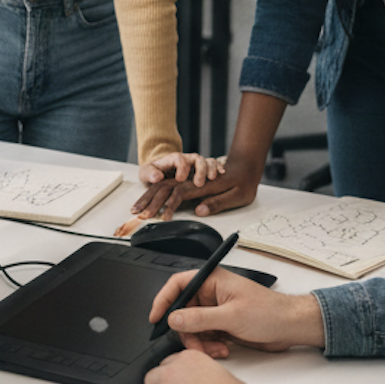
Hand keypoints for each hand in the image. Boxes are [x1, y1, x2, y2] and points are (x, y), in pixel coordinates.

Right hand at [133, 151, 261, 219]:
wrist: (247, 165)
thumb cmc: (243, 182)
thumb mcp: (236, 196)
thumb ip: (217, 202)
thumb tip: (199, 210)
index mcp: (202, 184)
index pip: (178, 194)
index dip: (167, 206)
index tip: (159, 218)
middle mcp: (192, 180)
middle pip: (165, 188)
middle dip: (149, 200)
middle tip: (137, 213)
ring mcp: (190, 179)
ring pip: (163, 186)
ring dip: (149, 196)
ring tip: (137, 207)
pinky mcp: (190, 181)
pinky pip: (169, 186)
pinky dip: (157, 192)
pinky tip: (149, 200)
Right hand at [148, 266, 322, 356]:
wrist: (290, 327)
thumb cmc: (269, 312)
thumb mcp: (231, 316)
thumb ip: (200, 318)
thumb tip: (174, 318)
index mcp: (212, 280)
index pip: (178, 284)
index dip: (164, 300)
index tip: (156, 318)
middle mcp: (211, 293)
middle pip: (183, 311)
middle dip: (187, 331)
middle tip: (195, 345)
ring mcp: (216, 310)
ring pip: (192, 327)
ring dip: (200, 341)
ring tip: (216, 350)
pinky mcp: (222, 324)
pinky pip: (204, 336)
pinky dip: (209, 346)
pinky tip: (222, 350)